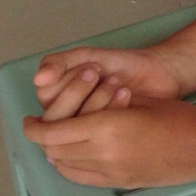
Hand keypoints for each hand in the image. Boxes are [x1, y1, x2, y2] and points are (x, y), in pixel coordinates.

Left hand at [22, 96, 195, 187]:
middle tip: (39, 127)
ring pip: (66, 166)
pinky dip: (70, 168)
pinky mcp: (121, 183)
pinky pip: (83, 179)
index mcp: (107, 127)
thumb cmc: (179, 118)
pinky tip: (73, 158)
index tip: (29, 121)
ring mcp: (113, 172)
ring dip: (55, 153)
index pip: (53, 132)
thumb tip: (76, 112)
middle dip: (42, 139)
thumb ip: (102, 107)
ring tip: (56, 141)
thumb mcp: (138, 101)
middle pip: (53, 151)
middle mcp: (104, 154)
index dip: (34, 128)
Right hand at [33, 45, 193, 118]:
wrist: (157, 73)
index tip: (92, 66)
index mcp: (56, 98)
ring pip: (77, 125)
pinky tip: (126, 96)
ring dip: (97, 100)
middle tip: (101, 73)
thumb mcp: (87, 56)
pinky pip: (98, 133)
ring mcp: (87, 130)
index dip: (67, 80)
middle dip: (80, 91)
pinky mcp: (106, 139)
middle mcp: (67, 117)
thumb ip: (60, 63)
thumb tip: (38, 79)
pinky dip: (111, 111)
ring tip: (118, 83)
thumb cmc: (120, 64)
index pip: (46, 96)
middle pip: (57, 115)